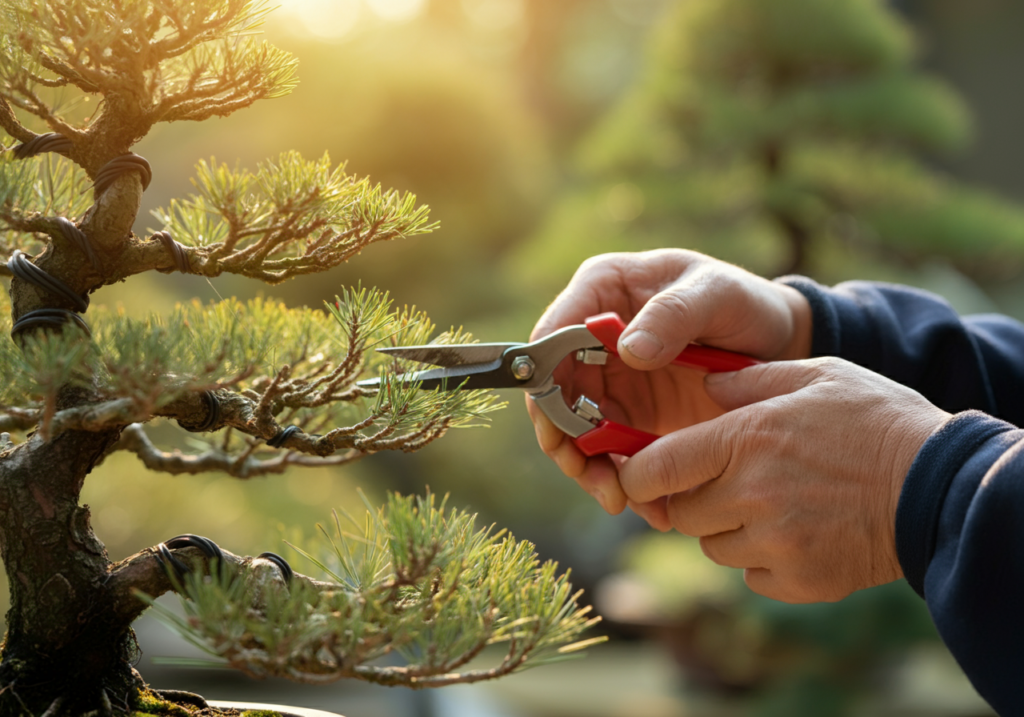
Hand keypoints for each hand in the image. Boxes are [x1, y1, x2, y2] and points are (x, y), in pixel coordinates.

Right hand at [527, 249, 812, 518]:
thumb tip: (627, 350)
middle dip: (563, 437)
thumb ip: (674, 314)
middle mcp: (592, 335)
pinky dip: (620, 478)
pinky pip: (607, 450)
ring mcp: (608, 376)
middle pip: (554, 390)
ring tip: (618, 497)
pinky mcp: (627, 413)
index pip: (553, 334)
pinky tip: (645, 502)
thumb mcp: (717, 295)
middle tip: (586, 473)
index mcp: (603, 289)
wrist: (780, 342)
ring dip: (587, 467)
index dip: (546, 381)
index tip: (558, 425)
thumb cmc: (745, 302)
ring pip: (574, 428)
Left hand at [619, 357, 950, 602]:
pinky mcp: (797, 580)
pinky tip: (797, 531)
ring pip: (712, 546)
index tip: (642, 472)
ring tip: (775, 502)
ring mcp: (773, 543)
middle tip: (729, 480)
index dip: (637, 474)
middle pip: (679, 513)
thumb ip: (746, 379)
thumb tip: (701, 383)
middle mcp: (749, 494)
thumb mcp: (814, 376)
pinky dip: (763, 558)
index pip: (653, 470)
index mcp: (744, 439)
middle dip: (691, 498)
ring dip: (728, 528)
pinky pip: (750, 574)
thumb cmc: (876, 421)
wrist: (939, 486)